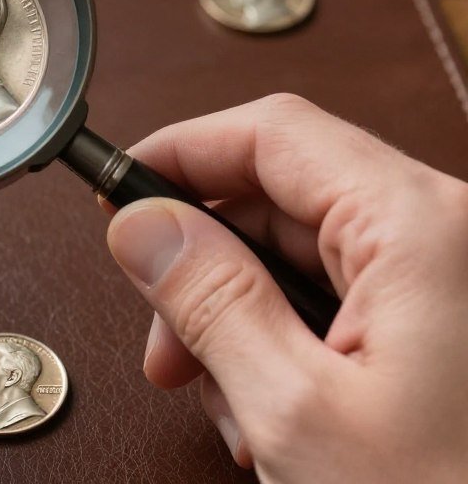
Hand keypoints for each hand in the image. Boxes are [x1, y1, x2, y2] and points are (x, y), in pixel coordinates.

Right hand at [107, 94, 467, 482]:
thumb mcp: (299, 410)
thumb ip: (211, 299)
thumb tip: (141, 223)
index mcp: (419, 227)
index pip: (273, 135)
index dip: (182, 151)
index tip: (117, 190)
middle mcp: (441, 234)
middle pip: (280, 199)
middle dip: (203, 265)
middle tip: (162, 338)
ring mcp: (445, 278)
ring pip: (299, 257)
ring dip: (239, 320)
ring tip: (226, 404)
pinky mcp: (441, 322)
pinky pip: (336, 301)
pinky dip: (284, 345)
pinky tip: (273, 417)